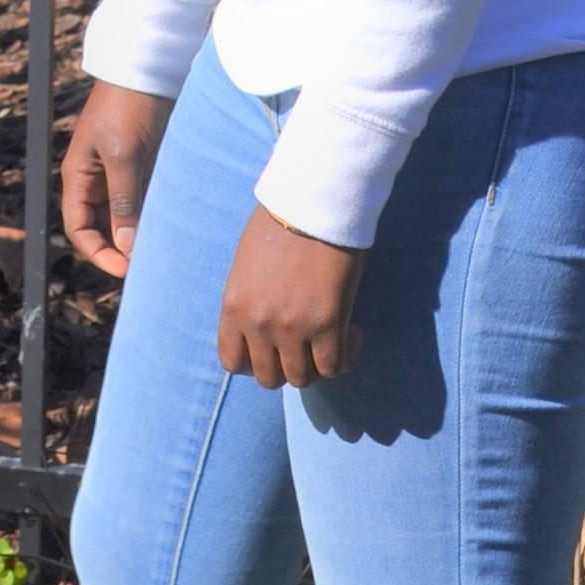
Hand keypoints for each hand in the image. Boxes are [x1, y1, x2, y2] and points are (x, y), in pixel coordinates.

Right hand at [60, 80, 166, 277]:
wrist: (147, 69)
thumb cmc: (128, 108)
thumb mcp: (124, 156)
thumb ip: (123, 202)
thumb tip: (126, 248)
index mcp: (78, 176)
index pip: (78, 228)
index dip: (97, 253)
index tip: (126, 270)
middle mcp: (95, 178)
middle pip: (100, 226)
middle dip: (119, 248)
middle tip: (148, 266)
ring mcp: (119, 172)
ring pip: (124, 215)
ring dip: (138, 233)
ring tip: (162, 251)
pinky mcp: (142, 165)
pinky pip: (143, 199)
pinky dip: (152, 215)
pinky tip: (171, 227)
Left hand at [216, 205, 363, 387]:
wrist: (312, 207)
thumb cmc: (279, 225)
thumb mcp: (247, 267)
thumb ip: (250, 300)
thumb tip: (262, 323)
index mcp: (233, 307)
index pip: (232, 361)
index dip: (254, 363)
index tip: (271, 350)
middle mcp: (258, 324)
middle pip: (268, 377)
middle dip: (287, 366)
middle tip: (304, 346)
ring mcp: (292, 329)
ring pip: (301, 378)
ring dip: (316, 365)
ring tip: (329, 339)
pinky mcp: (328, 326)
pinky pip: (334, 367)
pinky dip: (345, 357)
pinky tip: (352, 333)